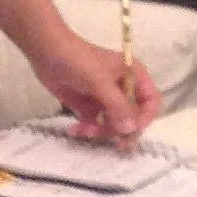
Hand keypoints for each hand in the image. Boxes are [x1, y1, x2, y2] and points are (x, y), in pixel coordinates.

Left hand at [32, 34, 160, 143]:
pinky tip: (75, 130)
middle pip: (132, 117)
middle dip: (121, 130)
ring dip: (102, 132)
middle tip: (114, 144)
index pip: (151, 101)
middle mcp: (122, 89)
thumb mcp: (99, 81)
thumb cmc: (78, 60)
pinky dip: (87, 130)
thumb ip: (117, 105)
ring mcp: (105, 99)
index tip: (132, 130)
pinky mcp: (88, 106)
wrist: (46, 52)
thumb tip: (131, 129)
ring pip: (113, 125)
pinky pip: (95, 125)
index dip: (145, 117)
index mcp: (133, 76)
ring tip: (85, 131)